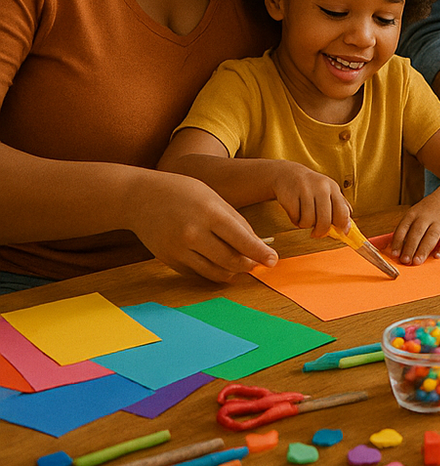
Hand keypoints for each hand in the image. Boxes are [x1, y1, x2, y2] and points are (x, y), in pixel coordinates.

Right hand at [128, 173, 277, 282]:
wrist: (140, 197)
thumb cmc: (184, 193)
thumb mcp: (214, 199)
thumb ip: (236, 222)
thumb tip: (257, 245)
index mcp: (210, 214)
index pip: (242, 241)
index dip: (260, 254)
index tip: (273, 261)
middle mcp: (193, 234)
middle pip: (231, 261)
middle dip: (249, 265)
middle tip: (257, 264)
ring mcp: (179, 249)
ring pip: (215, 272)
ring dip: (232, 272)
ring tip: (241, 265)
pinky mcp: (169, 260)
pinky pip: (197, 272)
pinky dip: (212, 270)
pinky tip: (218, 263)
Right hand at [270, 163, 351, 237]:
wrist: (287, 173)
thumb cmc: (311, 187)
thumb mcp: (328, 191)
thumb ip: (339, 206)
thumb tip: (348, 228)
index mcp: (333, 188)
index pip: (342, 211)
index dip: (342, 225)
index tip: (341, 233)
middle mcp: (321, 188)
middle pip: (325, 220)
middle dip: (320, 231)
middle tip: (316, 234)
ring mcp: (305, 191)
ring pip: (308, 221)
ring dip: (305, 224)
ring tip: (303, 217)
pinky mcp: (290, 196)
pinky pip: (295, 218)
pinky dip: (295, 220)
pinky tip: (295, 213)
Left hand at [388, 197, 439, 264]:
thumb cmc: (425, 214)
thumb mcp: (413, 216)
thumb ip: (406, 231)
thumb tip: (398, 252)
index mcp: (413, 214)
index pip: (403, 227)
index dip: (398, 241)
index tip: (395, 254)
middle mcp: (426, 216)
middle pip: (417, 232)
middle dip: (410, 247)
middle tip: (405, 260)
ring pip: (432, 235)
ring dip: (424, 249)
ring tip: (418, 261)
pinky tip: (437, 256)